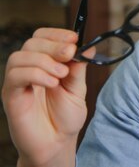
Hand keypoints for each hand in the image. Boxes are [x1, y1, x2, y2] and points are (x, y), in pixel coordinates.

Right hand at [1, 28, 87, 166]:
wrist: (56, 143)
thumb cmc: (65, 117)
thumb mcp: (77, 89)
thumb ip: (79, 68)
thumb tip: (88, 46)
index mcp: (45, 63)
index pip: (42, 36)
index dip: (57, 33)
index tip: (74, 38)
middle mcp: (29, 69)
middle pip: (31, 42)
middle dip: (53, 45)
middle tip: (69, 53)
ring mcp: (18, 82)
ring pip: (20, 56)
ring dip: (44, 60)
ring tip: (61, 75)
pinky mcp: (10, 96)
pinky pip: (15, 76)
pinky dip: (35, 74)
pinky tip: (51, 83)